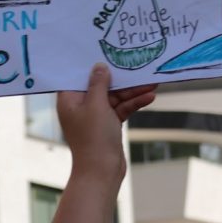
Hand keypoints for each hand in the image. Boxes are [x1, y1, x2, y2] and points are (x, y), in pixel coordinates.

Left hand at [56, 63, 156, 185]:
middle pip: (101, 85)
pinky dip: (134, 103)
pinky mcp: (108, 124)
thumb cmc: (93, 137)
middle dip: (121, 79)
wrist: (102, 170)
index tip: (105, 51)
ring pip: (115, 97)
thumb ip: (99, 83)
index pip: (79, 76)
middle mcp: (81, 106)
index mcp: (69, 100)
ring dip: (132, 91)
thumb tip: (99, 66)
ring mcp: (96, 116)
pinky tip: (149, 97)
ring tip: (152, 84)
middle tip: (137, 67)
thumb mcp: (97, 105)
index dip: (92, 65)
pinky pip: (121, 108)